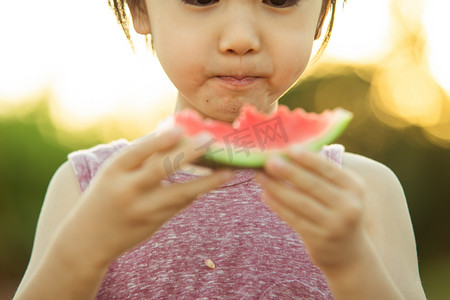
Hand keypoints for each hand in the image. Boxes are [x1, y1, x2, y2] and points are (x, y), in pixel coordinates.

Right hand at [57, 128, 232, 267]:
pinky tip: (212, 182)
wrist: (86, 240)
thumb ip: (140, 157)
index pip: (138, 151)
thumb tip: (175, 134)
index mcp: (113, 170)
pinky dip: (196, 192)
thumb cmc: (104, 196)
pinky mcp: (153, 223)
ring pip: (179, 193)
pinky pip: (179, 205)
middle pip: (160, 169)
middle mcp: (127, 190)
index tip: (180, 130)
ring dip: (205, 182)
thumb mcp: (113, 173)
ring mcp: (141, 209)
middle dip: (187, 154)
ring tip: (227, 171)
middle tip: (209, 141)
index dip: (159, 141)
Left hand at [255, 147, 366, 271]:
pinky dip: (278, 206)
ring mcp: (334, 224)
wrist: (348, 253)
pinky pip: (293, 218)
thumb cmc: (338, 211)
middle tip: (267, 161)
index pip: (328, 169)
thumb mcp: (342, 192)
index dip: (307, 158)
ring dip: (276, 187)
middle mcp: (348, 206)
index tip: (288, 148)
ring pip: (299, 202)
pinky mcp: (319, 239)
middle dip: (287, 171)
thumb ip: (323, 173)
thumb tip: (289, 150)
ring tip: (260, 176)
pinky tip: (265, 195)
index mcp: (355, 187)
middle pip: (312, 185)